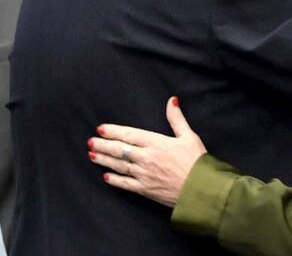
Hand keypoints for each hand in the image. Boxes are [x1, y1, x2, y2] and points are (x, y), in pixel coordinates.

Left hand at [89, 97, 205, 207]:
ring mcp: (144, 174)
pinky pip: (125, 184)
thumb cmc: (197, 161)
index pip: (129, 134)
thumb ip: (176, 118)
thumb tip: (172, 100)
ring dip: (104, 160)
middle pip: (119, 150)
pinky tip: (106, 177)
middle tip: (90, 142)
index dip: (113, 131)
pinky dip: (115, 180)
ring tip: (92, 155)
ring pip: (118, 166)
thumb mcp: (189, 136)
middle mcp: (146, 158)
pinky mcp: (145, 189)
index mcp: (156, 143)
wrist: (201, 189)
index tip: (101, 129)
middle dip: (103, 145)